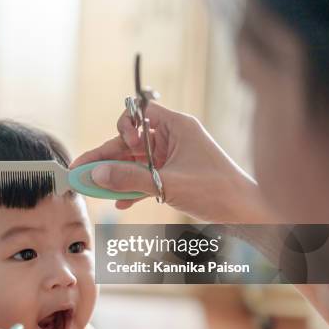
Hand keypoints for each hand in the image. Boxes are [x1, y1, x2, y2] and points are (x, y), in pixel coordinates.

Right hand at [71, 102, 274, 222]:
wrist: (246, 215)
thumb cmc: (218, 191)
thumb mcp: (168, 184)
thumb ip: (130, 179)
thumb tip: (96, 174)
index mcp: (177, 127)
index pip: (141, 113)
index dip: (126, 126)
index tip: (124, 145)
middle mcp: (172, 139)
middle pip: (131, 142)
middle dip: (107, 157)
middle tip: (82, 170)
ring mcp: (172, 159)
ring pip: (135, 162)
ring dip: (116, 175)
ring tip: (92, 188)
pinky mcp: (173, 177)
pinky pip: (145, 178)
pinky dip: (132, 188)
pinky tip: (119, 203)